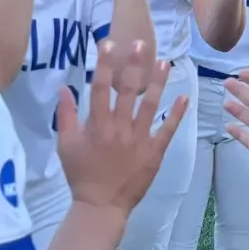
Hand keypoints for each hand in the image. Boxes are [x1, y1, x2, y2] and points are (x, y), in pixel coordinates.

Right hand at [56, 41, 187, 212]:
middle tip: (142, 43)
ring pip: (150, 106)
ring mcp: (139, 140)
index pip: (100, 88)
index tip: (109, 43)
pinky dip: (177, 114)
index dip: (104, 64)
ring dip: (158, 83)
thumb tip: (64, 88)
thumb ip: (66, 115)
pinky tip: (184, 97)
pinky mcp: (154, 153)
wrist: (101, 206)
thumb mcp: (66, 145)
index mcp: (97, 125)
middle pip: (128, 91)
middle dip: (135, 65)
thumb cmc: (81, 174)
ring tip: (165, 62)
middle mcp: (119, 128)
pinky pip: (167, 131)